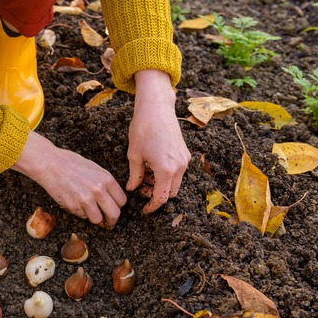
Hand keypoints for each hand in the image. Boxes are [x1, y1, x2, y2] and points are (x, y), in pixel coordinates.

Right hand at [11, 131, 126, 227]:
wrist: (50, 165)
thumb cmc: (70, 163)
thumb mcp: (94, 168)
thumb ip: (105, 183)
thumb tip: (111, 197)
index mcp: (106, 179)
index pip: (122, 200)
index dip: (118, 206)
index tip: (115, 208)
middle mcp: (99, 191)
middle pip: (114, 214)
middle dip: (112, 220)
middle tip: (108, 222)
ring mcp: (86, 200)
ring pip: (98, 219)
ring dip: (95, 218)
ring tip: (90, 213)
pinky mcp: (74, 206)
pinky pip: (82, 216)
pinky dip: (81, 213)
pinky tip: (76, 203)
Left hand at [127, 70, 190, 213]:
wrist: (156, 107)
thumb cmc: (142, 129)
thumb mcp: (134, 155)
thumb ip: (135, 175)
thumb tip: (132, 188)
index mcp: (166, 170)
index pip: (161, 198)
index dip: (152, 206)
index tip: (143, 209)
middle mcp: (180, 167)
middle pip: (171, 193)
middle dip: (157, 195)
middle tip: (141, 190)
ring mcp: (184, 159)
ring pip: (175, 182)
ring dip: (162, 185)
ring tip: (145, 176)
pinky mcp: (185, 152)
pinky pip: (178, 171)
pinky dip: (167, 175)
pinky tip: (153, 167)